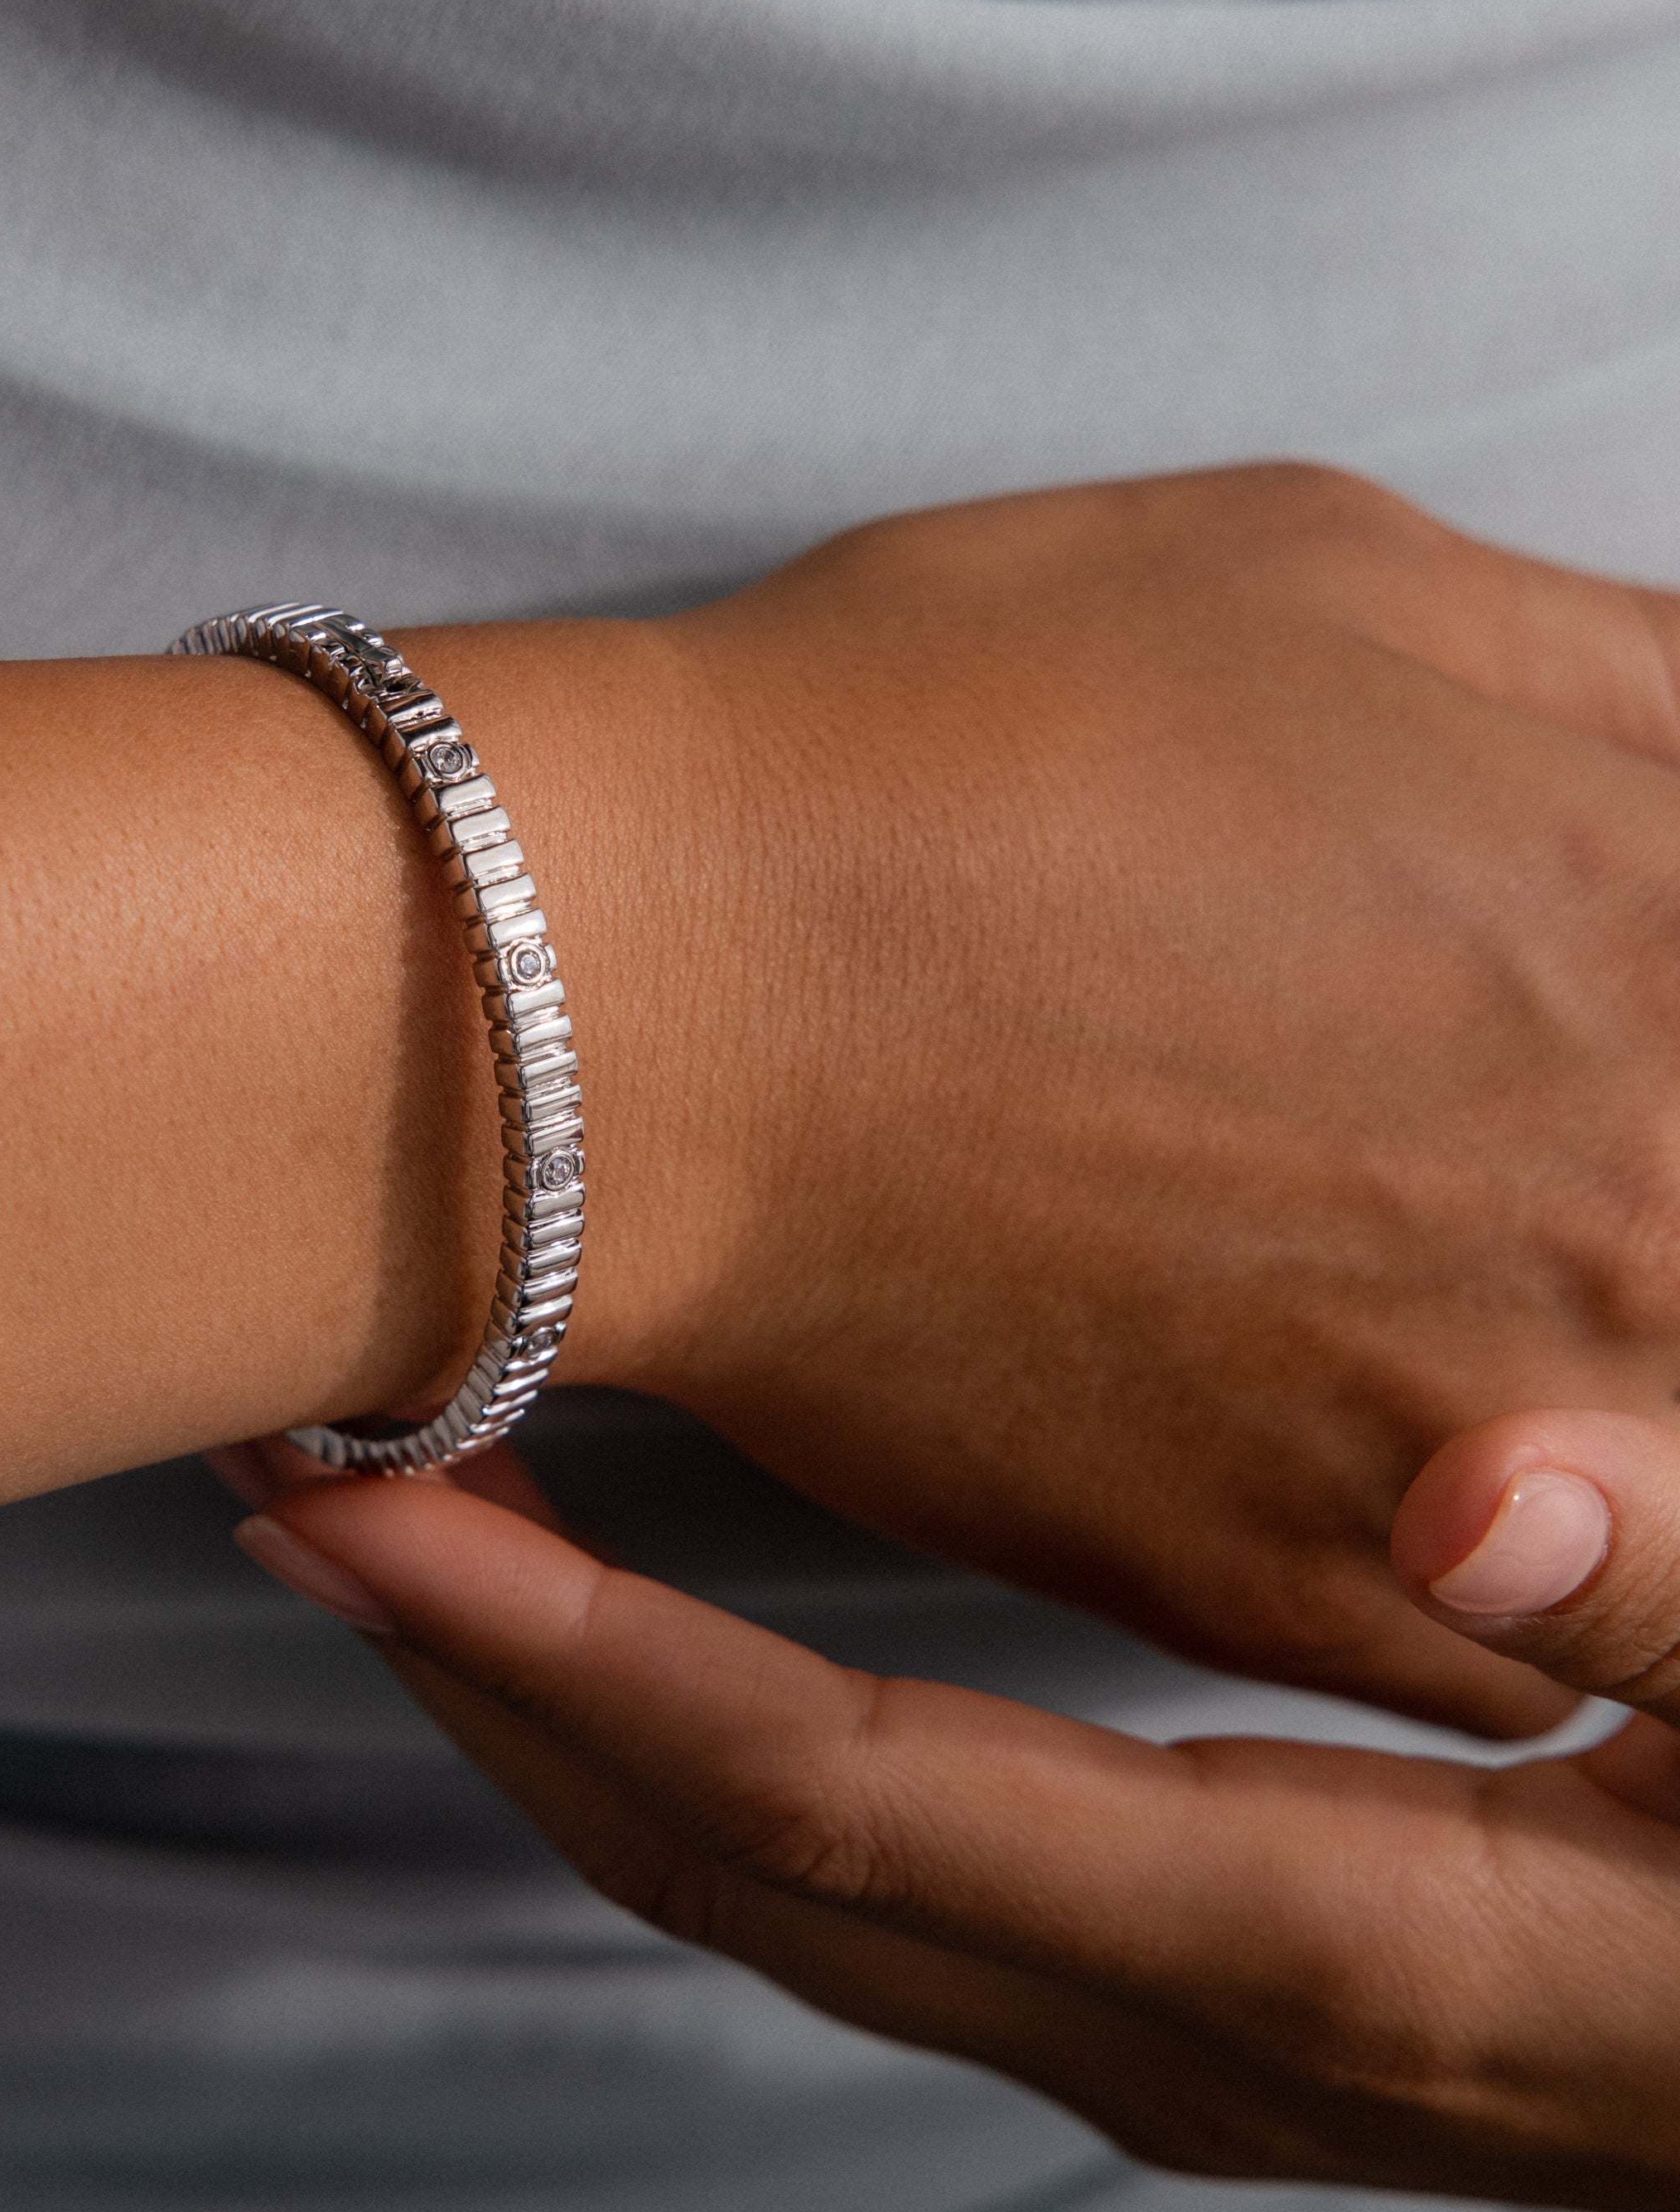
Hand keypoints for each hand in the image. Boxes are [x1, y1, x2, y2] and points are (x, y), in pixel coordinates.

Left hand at [231, 1425, 1679, 2211]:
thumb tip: (1490, 1497)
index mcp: (1317, 1942)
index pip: (842, 1795)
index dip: (580, 1656)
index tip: (375, 1517)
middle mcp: (1174, 2020)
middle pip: (724, 1851)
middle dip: (482, 1671)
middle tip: (296, 1476)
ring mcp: (1147, 2024)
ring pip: (753, 1872)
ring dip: (544, 1695)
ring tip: (393, 1517)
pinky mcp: (1165, 1986)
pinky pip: (843, 1866)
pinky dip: (674, 1727)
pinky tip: (611, 1606)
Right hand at [434, 464, 1679, 1735]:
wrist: (635, 989)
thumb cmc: (936, 737)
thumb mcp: (1313, 562)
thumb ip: (1605, 672)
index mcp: (1663, 923)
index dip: (1626, 999)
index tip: (1507, 1021)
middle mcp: (1639, 1207)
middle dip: (1598, 1193)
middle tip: (1380, 1140)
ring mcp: (1488, 1436)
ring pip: (1661, 1492)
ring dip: (1574, 1415)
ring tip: (1366, 1299)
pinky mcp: (1291, 1594)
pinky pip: (1494, 1648)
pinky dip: (1441, 1563)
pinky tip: (1303, 1437)